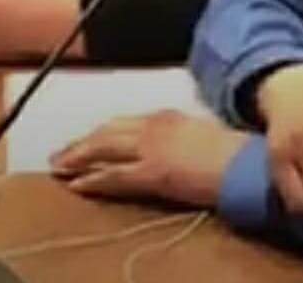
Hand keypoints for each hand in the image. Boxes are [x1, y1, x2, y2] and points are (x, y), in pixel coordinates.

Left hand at [50, 110, 249, 207]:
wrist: (243, 163)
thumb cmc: (230, 152)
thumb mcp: (198, 134)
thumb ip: (176, 135)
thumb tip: (164, 146)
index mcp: (166, 116)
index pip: (123, 123)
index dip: (100, 133)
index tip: (85, 140)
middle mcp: (154, 126)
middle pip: (106, 131)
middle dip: (81, 143)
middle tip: (60, 154)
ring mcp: (151, 148)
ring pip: (103, 149)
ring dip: (78, 158)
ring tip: (59, 167)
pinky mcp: (153, 172)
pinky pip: (114, 175)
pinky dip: (93, 179)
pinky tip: (78, 185)